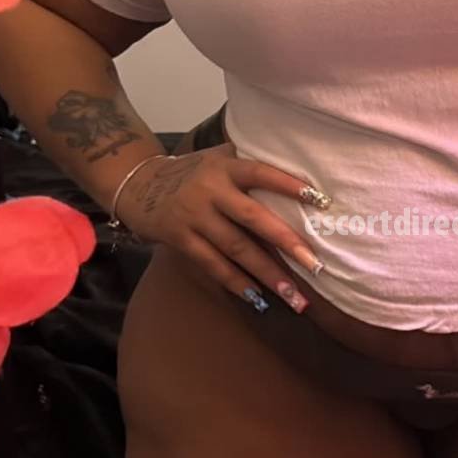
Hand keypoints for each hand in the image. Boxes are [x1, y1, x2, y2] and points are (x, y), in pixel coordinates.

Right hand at [117, 145, 329, 309]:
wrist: (137, 183)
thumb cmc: (191, 173)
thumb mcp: (216, 158)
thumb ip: (247, 164)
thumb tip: (298, 173)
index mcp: (224, 167)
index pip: (261, 173)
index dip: (289, 185)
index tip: (320, 200)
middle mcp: (210, 191)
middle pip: (253, 218)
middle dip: (286, 243)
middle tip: (315, 265)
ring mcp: (194, 217)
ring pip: (236, 249)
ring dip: (267, 274)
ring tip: (294, 296)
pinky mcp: (180, 239)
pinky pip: (213, 265)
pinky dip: (236, 282)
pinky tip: (258, 299)